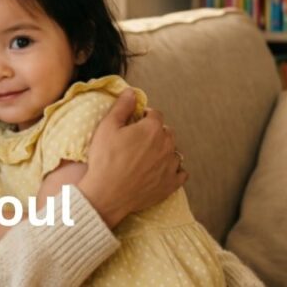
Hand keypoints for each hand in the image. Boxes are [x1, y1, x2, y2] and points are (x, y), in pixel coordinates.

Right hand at [76, 89, 185, 227]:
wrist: (107, 194)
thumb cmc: (105, 160)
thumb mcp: (107, 127)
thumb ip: (122, 107)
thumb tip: (131, 92)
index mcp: (152, 128)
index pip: (155, 114)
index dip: (144, 116)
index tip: (135, 122)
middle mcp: (167, 145)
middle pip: (166, 132)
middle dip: (155, 132)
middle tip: (138, 141)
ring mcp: (171, 166)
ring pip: (173, 151)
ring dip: (164, 151)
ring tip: (147, 157)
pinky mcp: (171, 184)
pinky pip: (180, 173)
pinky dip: (173, 170)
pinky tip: (161, 171)